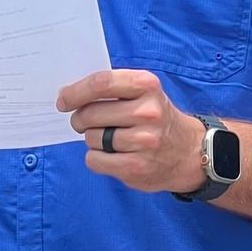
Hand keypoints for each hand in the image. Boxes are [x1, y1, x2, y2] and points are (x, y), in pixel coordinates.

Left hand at [55, 69, 205, 192]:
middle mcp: (148, 112)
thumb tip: (68, 95)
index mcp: (147, 86)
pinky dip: (96, 158)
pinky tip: (111, 155)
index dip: (76, 92)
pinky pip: (95, 160)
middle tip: (84, 123)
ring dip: (92, 140)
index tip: (63, 100)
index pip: (101, 83)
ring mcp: (143, 141)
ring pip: (91, 138)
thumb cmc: (156, 119)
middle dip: (80, 120)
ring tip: (109, 140)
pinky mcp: (136, 167)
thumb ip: (112, 89)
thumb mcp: (144, 93)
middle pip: (91, 113)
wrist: (188, 152)